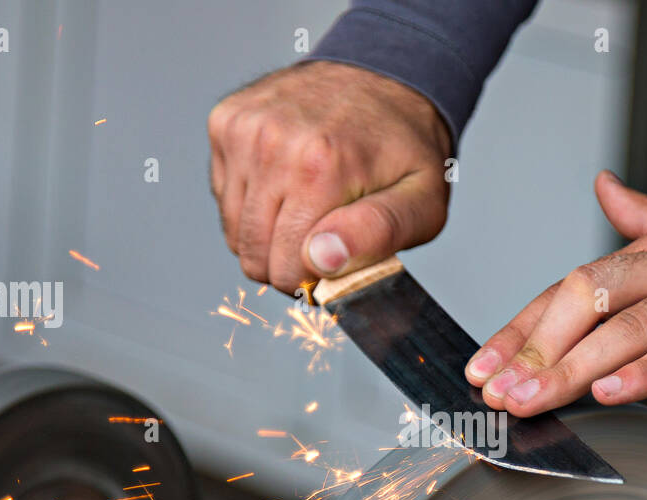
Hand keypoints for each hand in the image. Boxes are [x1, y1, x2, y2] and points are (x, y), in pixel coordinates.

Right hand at [208, 61, 452, 292]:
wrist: (383, 74)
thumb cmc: (405, 147)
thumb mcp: (422, 201)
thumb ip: (379, 234)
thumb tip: (321, 259)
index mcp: (321, 166)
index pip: (288, 269)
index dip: (314, 279)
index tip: (338, 260)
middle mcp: (272, 143)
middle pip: (255, 255)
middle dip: (289, 262)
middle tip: (325, 238)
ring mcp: (243, 129)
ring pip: (235, 233)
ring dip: (268, 236)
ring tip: (307, 209)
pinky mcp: (225, 123)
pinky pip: (224, 199)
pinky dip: (252, 204)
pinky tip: (286, 182)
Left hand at [466, 170, 646, 414]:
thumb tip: (603, 188)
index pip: (573, 284)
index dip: (522, 326)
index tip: (483, 364)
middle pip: (587, 298)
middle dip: (532, 348)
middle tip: (494, 392)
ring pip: (630, 326)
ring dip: (572, 367)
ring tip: (532, 401)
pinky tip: (612, 393)